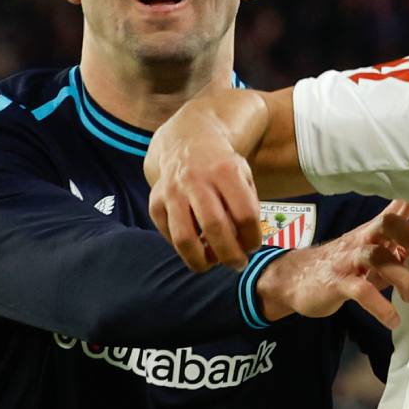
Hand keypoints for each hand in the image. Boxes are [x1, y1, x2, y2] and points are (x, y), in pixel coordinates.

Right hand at [147, 117, 263, 270]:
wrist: (187, 143)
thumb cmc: (222, 167)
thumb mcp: (243, 175)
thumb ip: (247, 206)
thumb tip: (244, 245)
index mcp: (225, 170)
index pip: (244, 214)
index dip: (252, 237)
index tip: (253, 246)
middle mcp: (196, 179)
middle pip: (215, 228)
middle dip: (229, 254)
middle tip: (237, 264)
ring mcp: (172, 191)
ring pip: (184, 238)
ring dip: (201, 260)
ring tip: (212, 264)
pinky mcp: (155, 202)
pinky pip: (169, 235)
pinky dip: (183, 249)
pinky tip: (196, 247)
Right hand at [255, 201, 408, 328]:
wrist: (294, 279)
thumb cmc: (342, 265)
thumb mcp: (372, 252)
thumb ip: (398, 248)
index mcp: (374, 232)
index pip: (396, 209)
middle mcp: (362, 239)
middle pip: (388, 224)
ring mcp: (348, 260)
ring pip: (376, 256)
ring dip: (401, 276)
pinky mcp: (336, 283)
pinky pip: (360, 291)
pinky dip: (380, 306)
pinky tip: (392, 318)